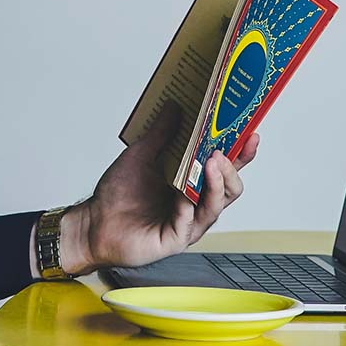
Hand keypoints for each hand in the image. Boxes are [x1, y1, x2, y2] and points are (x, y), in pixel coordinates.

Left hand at [58, 102, 259, 274]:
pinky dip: (189, 207)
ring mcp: (188, 223)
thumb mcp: (140, 155)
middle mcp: (195, 203)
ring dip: (216, 183)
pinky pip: (190, 223)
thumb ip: (160, 134)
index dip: (241, 154)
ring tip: (211, 163)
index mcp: (192, 183)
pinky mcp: (176, 239)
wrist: (94, 222)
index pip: (225, 168)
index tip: (251, 134)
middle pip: (230, 188)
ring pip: (216, 205)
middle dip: (231, 168)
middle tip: (221, 151)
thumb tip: (174, 107)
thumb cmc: (118, 194)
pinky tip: (184, 195)